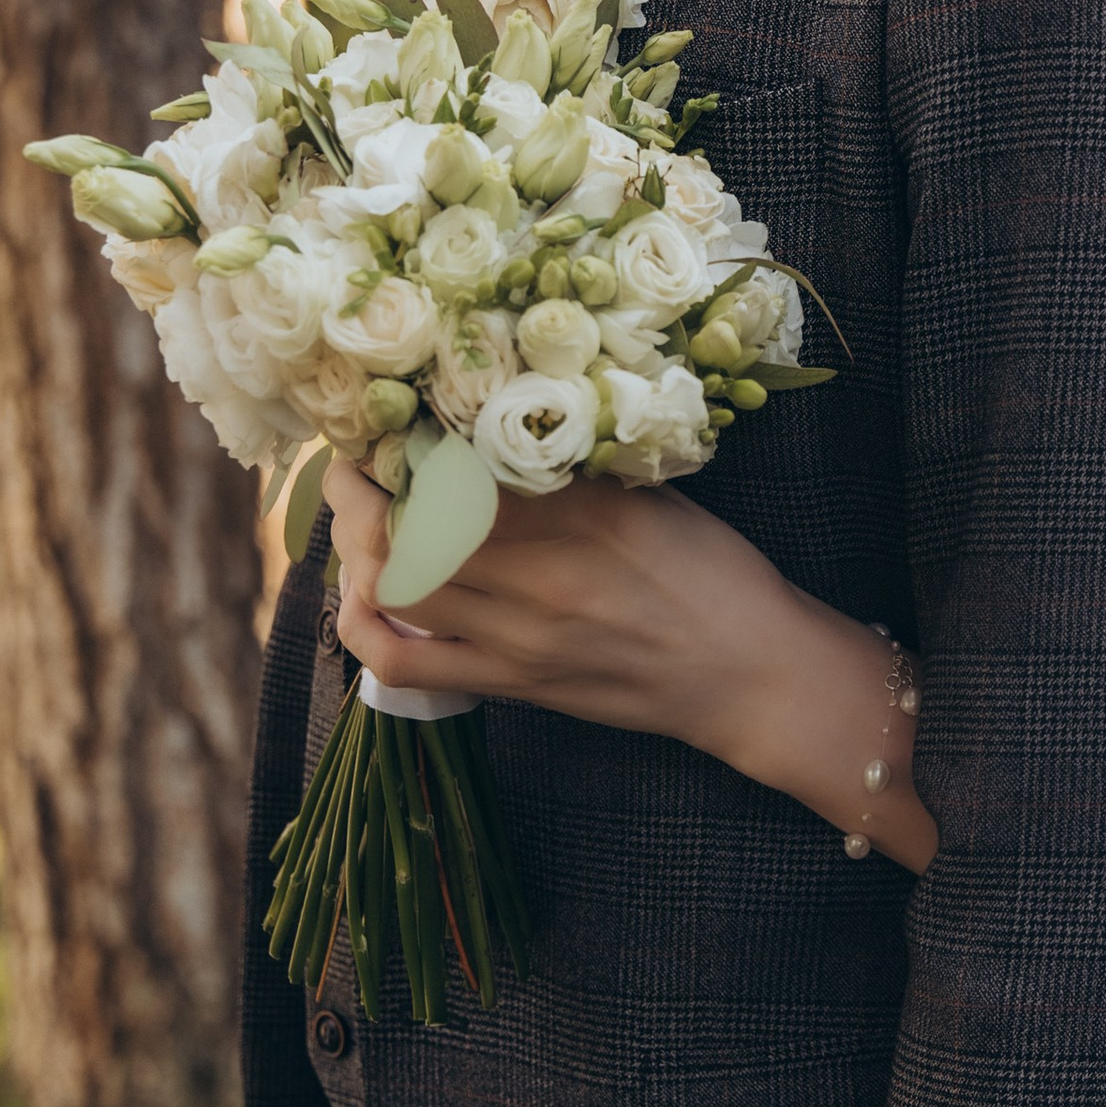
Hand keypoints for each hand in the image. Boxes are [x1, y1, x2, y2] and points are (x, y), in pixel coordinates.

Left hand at [325, 454, 793, 758]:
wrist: (751, 674)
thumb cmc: (713, 572)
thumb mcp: (654, 494)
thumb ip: (573, 465)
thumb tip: (489, 422)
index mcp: (583, 510)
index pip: (460, 464)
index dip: (402, 441)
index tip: (384, 421)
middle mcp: (544, 573)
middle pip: (409, 524)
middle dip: (361, 490)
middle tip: (354, 466)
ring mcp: (522, 637)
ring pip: (396, 586)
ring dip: (360, 549)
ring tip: (360, 522)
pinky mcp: (515, 685)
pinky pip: (408, 665)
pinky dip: (366, 630)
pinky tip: (366, 599)